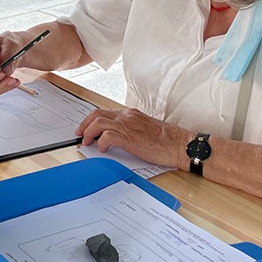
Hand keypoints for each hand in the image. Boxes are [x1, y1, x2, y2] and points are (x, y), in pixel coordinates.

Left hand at [75, 108, 191, 169]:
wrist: (180, 144)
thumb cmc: (166, 140)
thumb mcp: (144, 128)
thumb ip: (129, 129)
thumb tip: (114, 136)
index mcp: (130, 113)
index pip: (104, 112)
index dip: (91, 119)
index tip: (85, 127)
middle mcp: (127, 116)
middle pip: (97, 114)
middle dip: (85, 124)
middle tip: (80, 134)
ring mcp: (128, 126)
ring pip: (99, 123)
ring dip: (89, 133)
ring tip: (87, 142)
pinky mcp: (130, 138)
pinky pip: (108, 136)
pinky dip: (101, 142)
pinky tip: (103, 149)